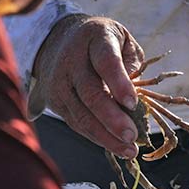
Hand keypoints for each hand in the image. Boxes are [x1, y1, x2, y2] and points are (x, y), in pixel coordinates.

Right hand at [34, 15, 143, 158]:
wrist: (58, 39)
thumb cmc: (102, 42)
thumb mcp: (122, 41)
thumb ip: (132, 64)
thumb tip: (133, 95)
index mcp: (94, 38)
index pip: (106, 61)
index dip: (119, 82)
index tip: (133, 103)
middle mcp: (72, 60)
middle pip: (90, 93)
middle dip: (112, 118)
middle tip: (132, 136)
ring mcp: (59, 82)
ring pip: (81, 114)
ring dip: (106, 136)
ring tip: (129, 150)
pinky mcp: (54, 101)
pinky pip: (76, 123)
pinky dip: (97, 137)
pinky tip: (117, 146)